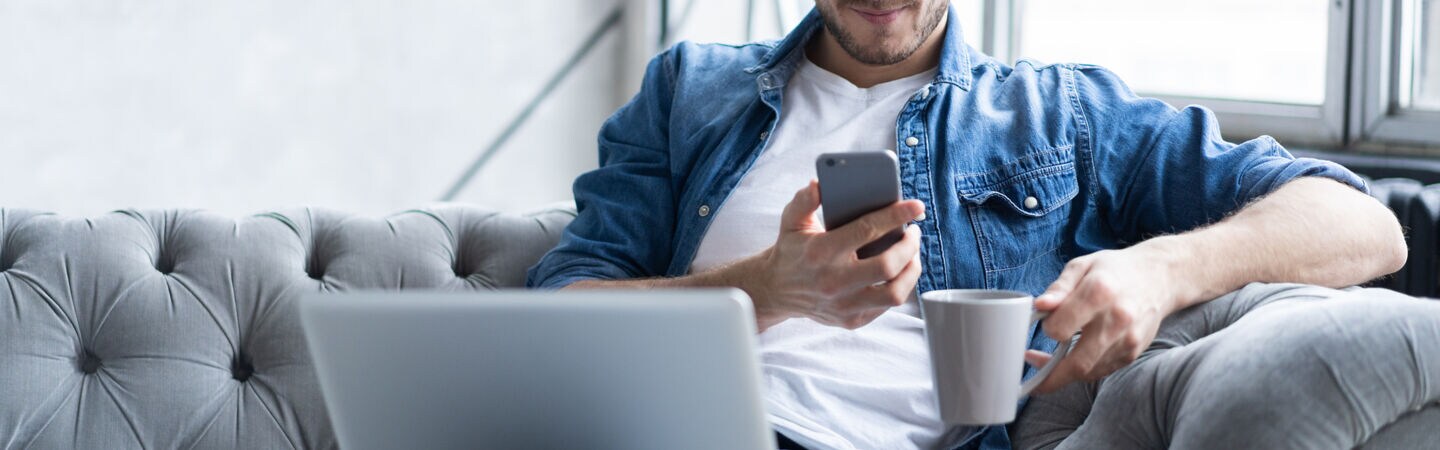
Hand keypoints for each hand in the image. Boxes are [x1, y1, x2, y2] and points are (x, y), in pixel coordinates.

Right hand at [748, 180, 924, 329]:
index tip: (916, 206)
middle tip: (913, 232)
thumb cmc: (791, 250)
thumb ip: (804, 200)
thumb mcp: (791, 221)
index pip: (867, 230)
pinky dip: (898, 287)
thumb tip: (819, 184)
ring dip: (911, 271)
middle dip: (910, 246)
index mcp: (821, 251)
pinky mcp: (850, 320)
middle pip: (887, 265)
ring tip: (912, 254)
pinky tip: (899, 272)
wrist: (775, 291)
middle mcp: (833, 281)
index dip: (896, 215)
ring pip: (894, 293)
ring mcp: (843, 305)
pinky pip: (886, 306)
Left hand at [1029, 246, 1183, 393]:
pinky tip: (1073, 358)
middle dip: (1050, 374)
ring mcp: (1128, 340)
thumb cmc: (1115, 270)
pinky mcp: (1133, 352)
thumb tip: (1040, 306)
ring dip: (1064, 374)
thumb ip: (1059, 288)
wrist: (1159, 277)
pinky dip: (1084, 370)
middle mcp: (1118, 319)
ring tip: (1049, 363)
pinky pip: (1102, 371)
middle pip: (1077, 362)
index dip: (1048, 329)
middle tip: (1033, 373)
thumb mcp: (1082, 266)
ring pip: (1089, 372)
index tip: (1046, 323)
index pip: (1062, 327)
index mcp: (1100, 292)